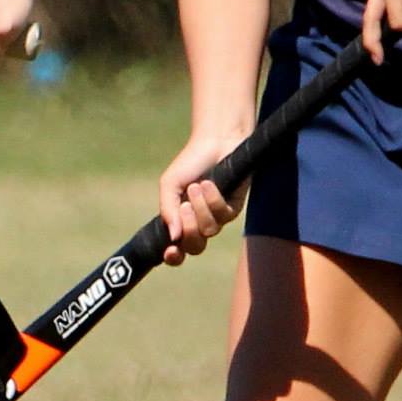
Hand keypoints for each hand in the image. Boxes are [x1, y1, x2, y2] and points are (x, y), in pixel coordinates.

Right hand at [157, 129, 249, 265]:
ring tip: (196, 186)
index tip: (170, 251)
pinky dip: (213, 199)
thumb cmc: (190, 163)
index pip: (177, 250)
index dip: (173, 257)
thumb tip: (173, 238)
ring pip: (209, 231)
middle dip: (189, 229)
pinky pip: (223, 215)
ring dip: (200, 209)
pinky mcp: (233, 208)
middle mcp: (199, 223)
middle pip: (195, 247)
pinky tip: (209, 183)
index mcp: (179, 221)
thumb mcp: (170, 185)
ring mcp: (217, 218)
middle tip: (183, 207)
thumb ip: (167, 211)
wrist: (215, 143)